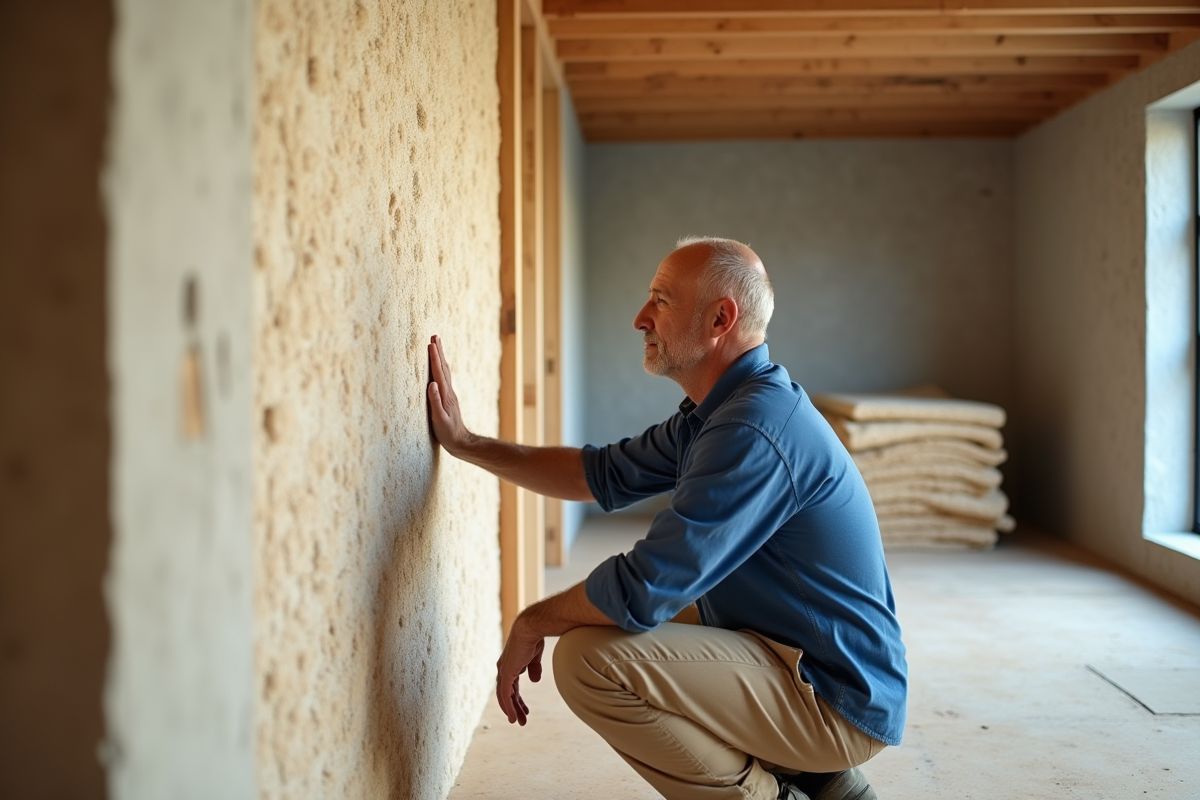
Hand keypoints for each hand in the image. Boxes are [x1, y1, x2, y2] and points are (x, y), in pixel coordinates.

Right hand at [427, 335, 469, 453]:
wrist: (461, 442)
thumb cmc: (448, 433)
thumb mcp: (439, 419)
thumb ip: (435, 401)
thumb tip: (431, 384)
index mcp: (445, 395)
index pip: (438, 373)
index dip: (434, 358)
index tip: (430, 343)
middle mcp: (449, 392)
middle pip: (443, 368)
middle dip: (438, 352)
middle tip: (435, 336)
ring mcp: (450, 394)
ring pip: (445, 372)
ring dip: (440, 358)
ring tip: (436, 345)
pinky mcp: (448, 398)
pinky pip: (444, 378)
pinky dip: (441, 368)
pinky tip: (439, 368)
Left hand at [495, 618, 544, 725]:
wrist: (531, 629)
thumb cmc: (534, 638)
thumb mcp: (534, 657)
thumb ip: (533, 668)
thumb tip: (534, 680)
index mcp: (510, 665)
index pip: (512, 686)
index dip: (518, 699)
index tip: (525, 710)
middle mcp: (504, 669)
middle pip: (507, 693)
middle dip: (515, 707)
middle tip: (522, 720)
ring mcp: (504, 672)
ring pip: (505, 697)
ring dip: (512, 710)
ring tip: (519, 722)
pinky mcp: (506, 674)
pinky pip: (505, 695)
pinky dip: (508, 707)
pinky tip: (513, 717)